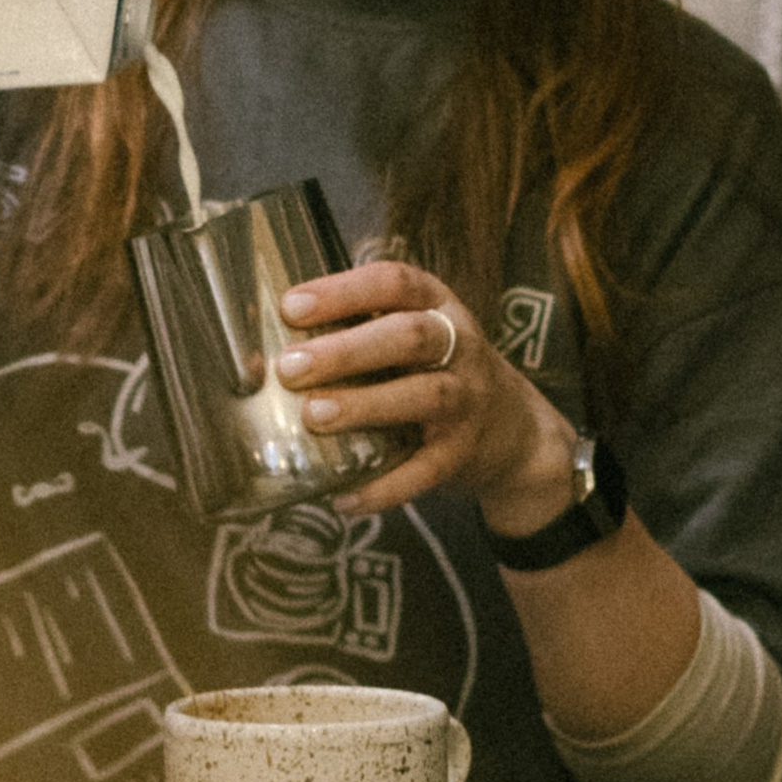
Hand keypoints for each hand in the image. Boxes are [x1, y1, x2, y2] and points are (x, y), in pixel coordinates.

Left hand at [271, 258, 579, 527]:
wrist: (515, 430)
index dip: (343, 291)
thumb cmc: (436, 370)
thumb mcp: (412, 334)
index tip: (291, 306)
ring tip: (314, 415)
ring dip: (367, 404)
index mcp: (438, 306)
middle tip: (290, 366)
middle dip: (348, 350)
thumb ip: (358, 331)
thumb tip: (267, 349)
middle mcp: (460, 345)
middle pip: (411, 336)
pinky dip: (386, 486)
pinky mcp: (466, 451)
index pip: (395, 283)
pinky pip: (428, 470)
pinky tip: (344, 498)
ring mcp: (468, 399)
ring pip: (424, 396)